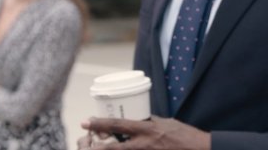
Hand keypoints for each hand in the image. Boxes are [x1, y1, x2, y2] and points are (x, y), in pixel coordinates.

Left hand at [80, 115, 210, 149]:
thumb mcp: (167, 123)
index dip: (101, 123)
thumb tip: (139, 121)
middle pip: (114, 148)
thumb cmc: (185, 136)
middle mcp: (144, 144)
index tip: (86, 121)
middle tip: (83, 143)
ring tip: (97, 149)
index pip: (119, 125)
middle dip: (96, 147)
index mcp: (148, 129)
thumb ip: (151, 123)